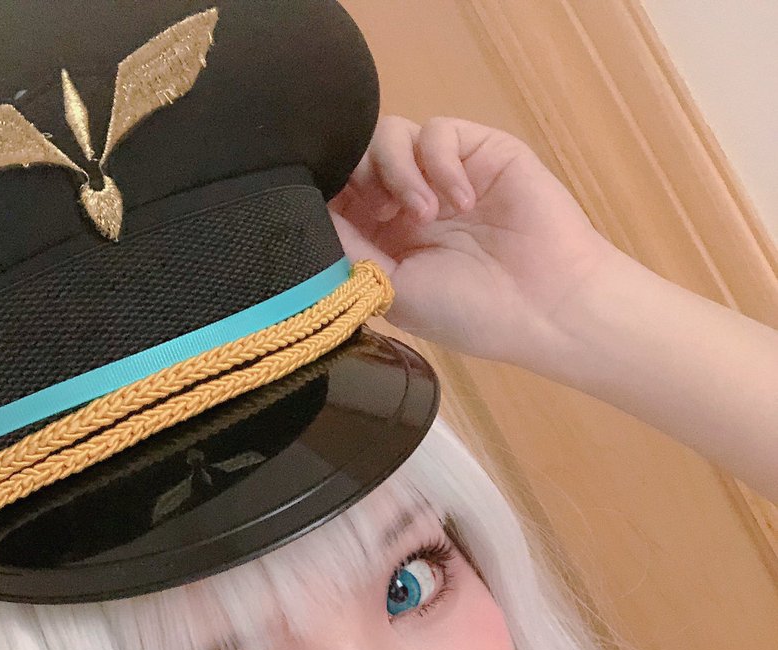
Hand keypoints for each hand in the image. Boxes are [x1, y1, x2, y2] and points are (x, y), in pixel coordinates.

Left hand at [329, 116, 617, 366]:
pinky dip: (439, 162)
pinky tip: (460, 201)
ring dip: (397, 171)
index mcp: (384, 241)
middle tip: (380, 213)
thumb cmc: (471, 313)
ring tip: (424, 214)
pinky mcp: (477, 151)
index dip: (326, 196)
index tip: (329, 214)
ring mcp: (442, 175)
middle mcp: (407, 203)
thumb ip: (350, 250)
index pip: (337, 199)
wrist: (547, 306)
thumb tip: (307, 217)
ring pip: (389, 136)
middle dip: (356, 179)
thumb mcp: (394, 291)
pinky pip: (437, 131)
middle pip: (357, 159)